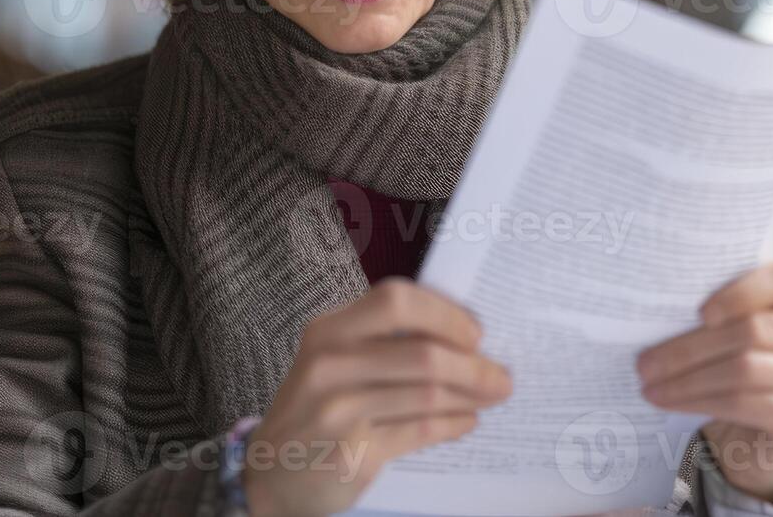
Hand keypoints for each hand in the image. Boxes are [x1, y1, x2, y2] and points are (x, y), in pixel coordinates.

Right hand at [242, 278, 511, 516]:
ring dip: (472, 396)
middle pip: (422, 354)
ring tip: (493, 396)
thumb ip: (385, 344)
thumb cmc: (315, 406)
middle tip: (502, 376)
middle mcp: (329, 365)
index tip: (475, 333)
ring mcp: (338, 411)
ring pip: (427, 396)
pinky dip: (452, 425)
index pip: (396, 302)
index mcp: (328, 330)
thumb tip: (465, 340)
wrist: (270, 471)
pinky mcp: (353, 452)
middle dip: (474, 366)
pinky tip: (467, 422)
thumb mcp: (334, 362)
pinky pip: (420, 432)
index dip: (444, 314)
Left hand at [636, 260, 772, 506]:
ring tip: (649, 384)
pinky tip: (671, 402)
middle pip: (753, 331)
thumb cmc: (739, 366)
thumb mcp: (732, 333)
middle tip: (645, 362)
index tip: (700, 313)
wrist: (760, 431)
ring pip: (744, 370)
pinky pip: (746, 404)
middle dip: (690, 348)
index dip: (742, 292)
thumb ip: (716, 315)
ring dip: (687, 380)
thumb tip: (656, 309)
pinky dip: (700, 403)